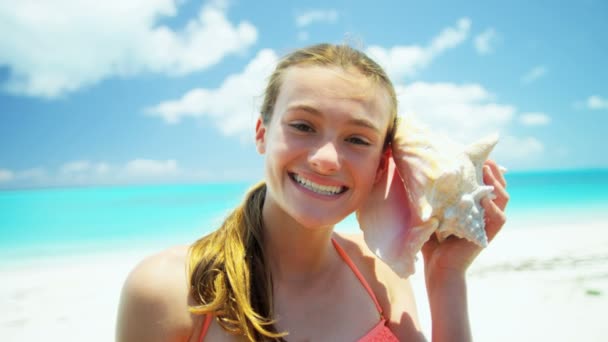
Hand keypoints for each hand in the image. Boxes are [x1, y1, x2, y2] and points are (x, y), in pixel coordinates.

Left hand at [421, 159, 508, 280]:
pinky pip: (499, 218)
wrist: (437, 268)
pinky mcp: (488, 235)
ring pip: (503, 198)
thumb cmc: (430, 239)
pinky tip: (486, 197)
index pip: (482, 180)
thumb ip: (432, 195)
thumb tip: (419, 170)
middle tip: (485, 157)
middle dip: (493, 169)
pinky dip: (494, 207)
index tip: (474, 152)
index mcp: (472, 204)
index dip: (482, 166)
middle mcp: (483, 212)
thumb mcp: (431, 210)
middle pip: (497, 185)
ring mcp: (487, 223)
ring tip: (487, 170)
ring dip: (497, 183)